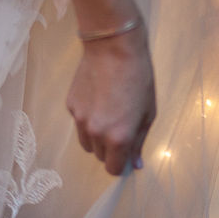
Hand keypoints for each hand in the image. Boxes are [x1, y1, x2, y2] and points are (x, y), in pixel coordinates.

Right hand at [66, 23, 155, 175]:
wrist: (113, 47)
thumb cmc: (139, 79)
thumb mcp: (148, 113)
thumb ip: (139, 142)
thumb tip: (134, 165)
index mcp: (118, 138)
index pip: (113, 169)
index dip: (120, 164)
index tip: (126, 154)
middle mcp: (95, 133)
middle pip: (100, 157)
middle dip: (110, 150)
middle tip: (121, 128)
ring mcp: (79, 120)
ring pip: (86, 143)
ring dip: (97, 138)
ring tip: (108, 115)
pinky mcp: (70, 106)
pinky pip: (79, 123)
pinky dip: (88, 119)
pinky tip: (98, 98)